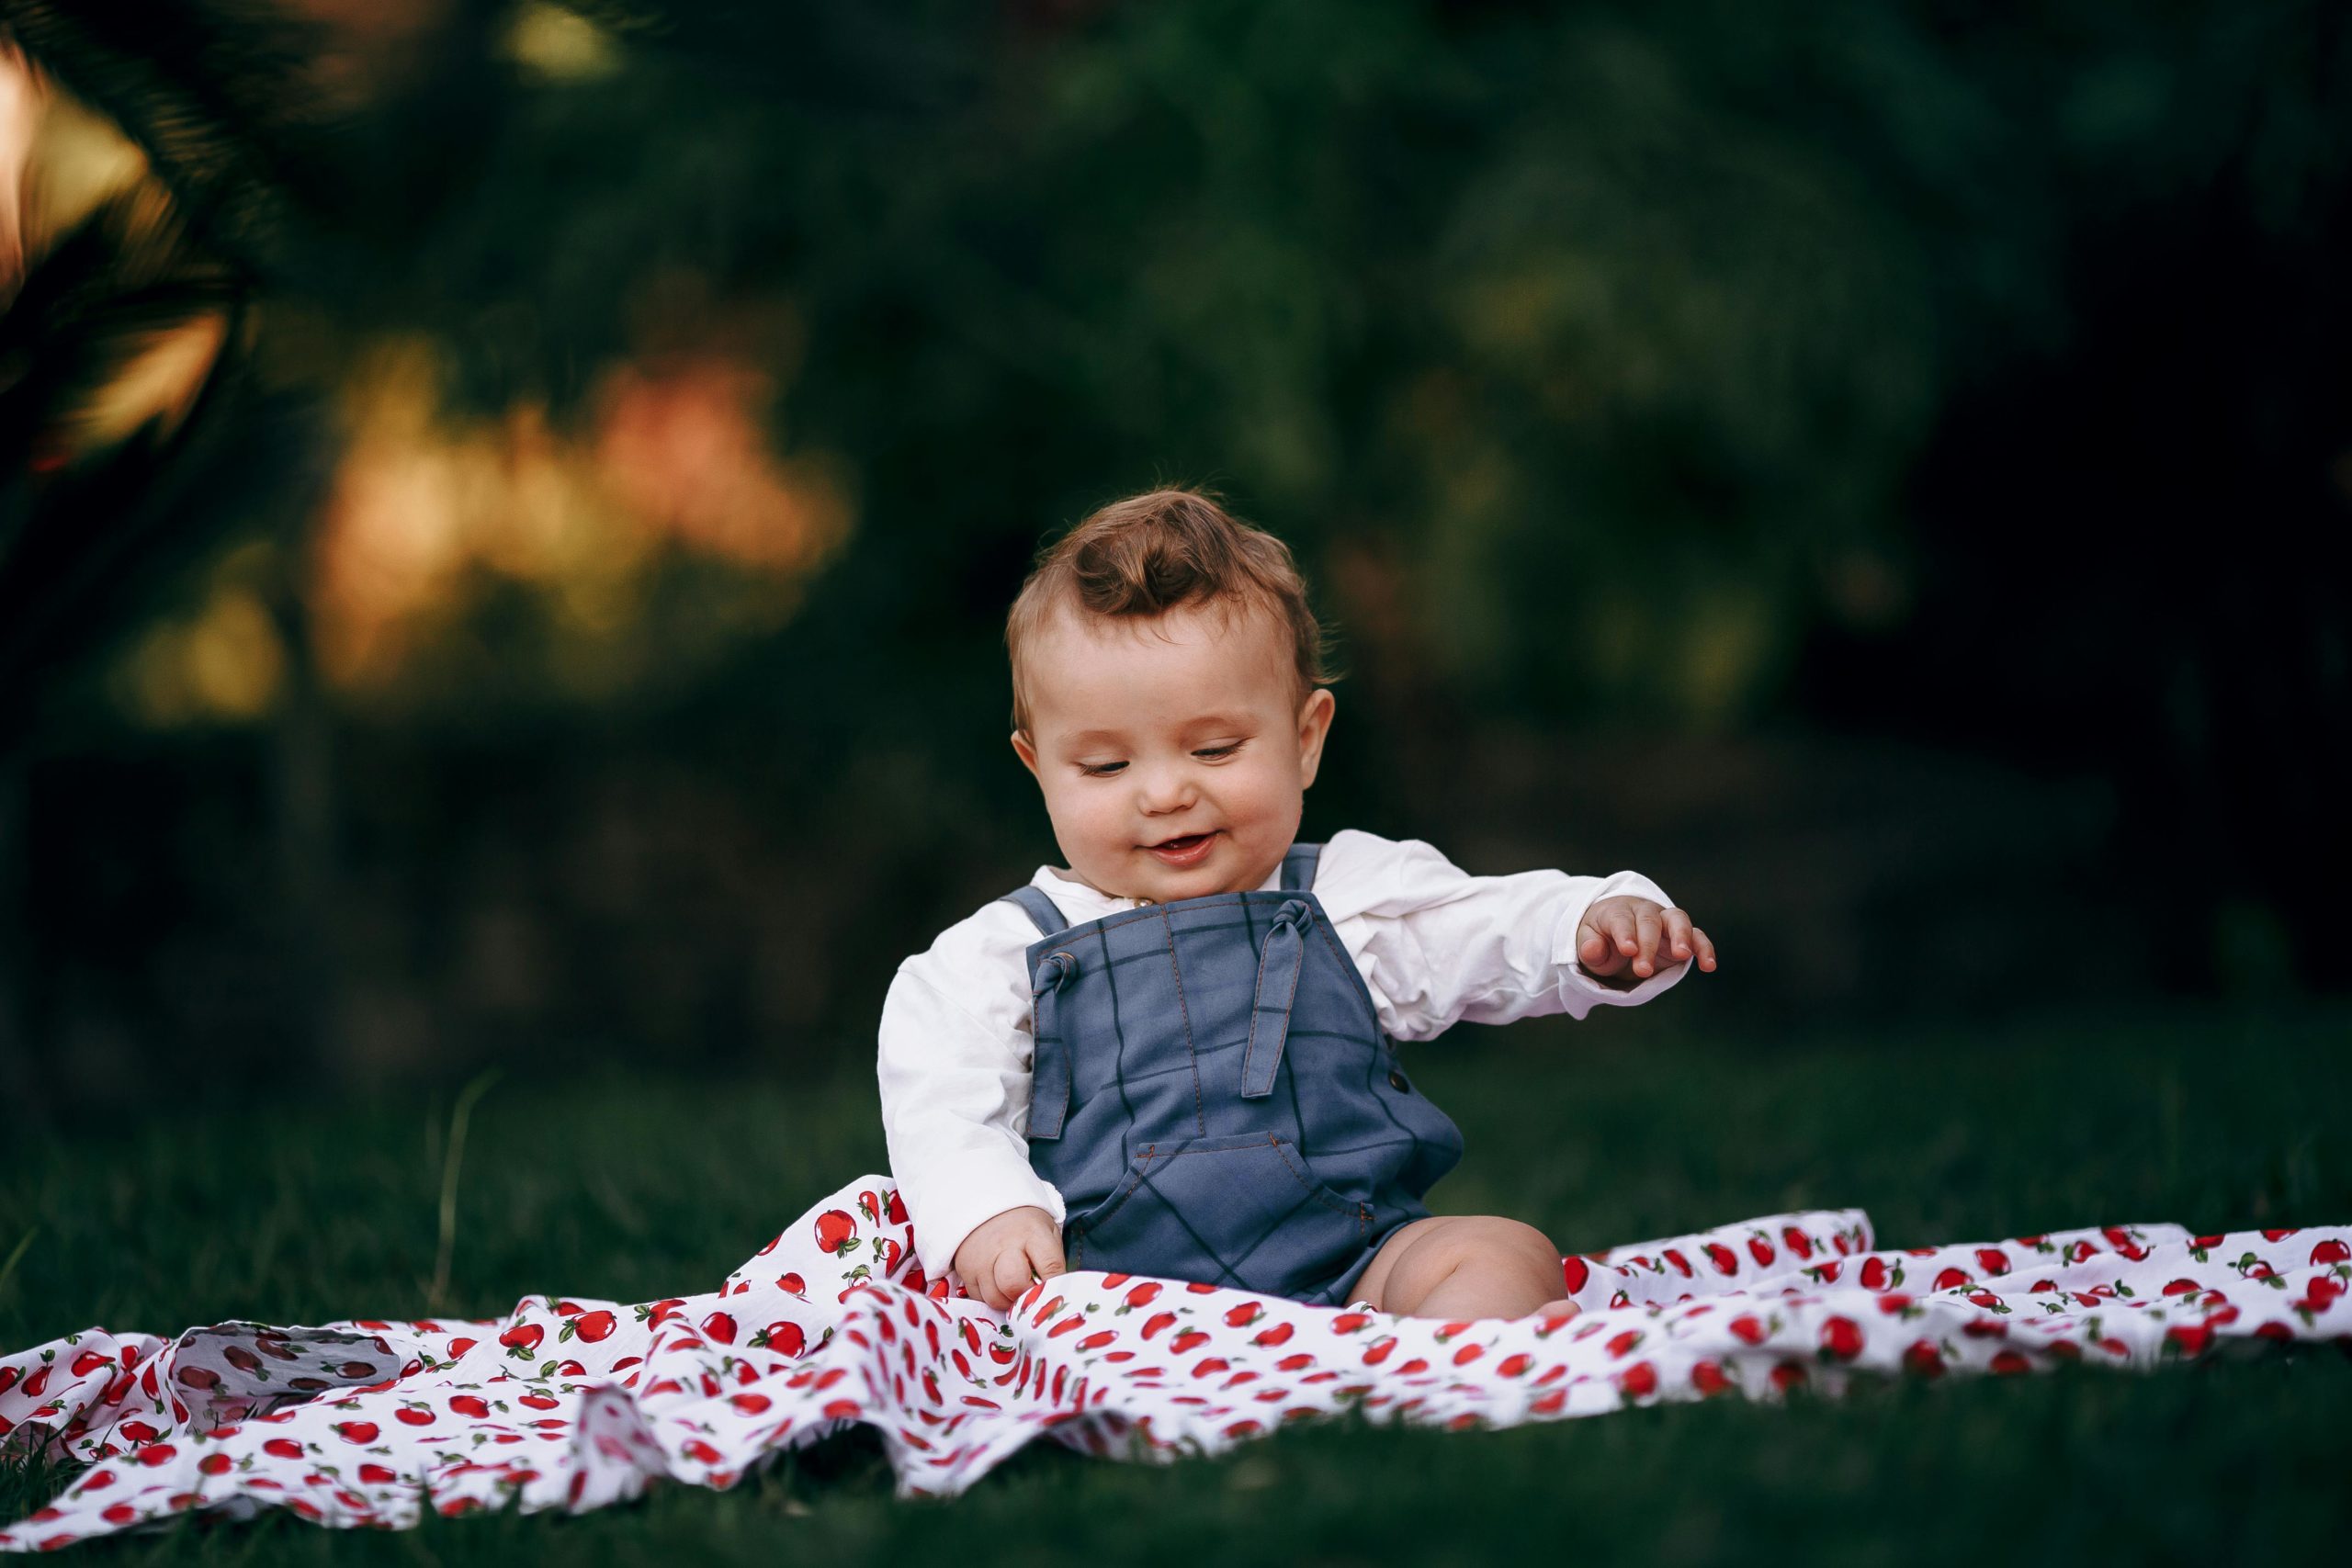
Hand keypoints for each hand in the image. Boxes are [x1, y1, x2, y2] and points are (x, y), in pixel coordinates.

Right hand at [952, 1205, 1065, 1311]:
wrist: (985, 1207)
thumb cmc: (1024, 1225)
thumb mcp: (1046, 1231)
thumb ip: (1053, 1260)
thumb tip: (1056, 1293)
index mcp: (1031, 1232)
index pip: (1050, 1266)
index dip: (1055, 1286)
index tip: (1055, 1292)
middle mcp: (1003, 1244)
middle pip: (1014, 1285)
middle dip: (1025, 1297)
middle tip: (1030, 1292)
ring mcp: (980, 1258)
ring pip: (995, 1298)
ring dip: (1008, 1301)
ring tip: (1015, 1290)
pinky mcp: (964, 1269)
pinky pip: (979, 1298)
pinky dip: (991, 1298)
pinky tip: (998, 1285)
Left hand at [1575, 896, 1716, 983]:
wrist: (1615, 932)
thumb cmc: (1600, 937)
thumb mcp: (1587, 942)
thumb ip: (1589, 947)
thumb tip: (1592, 950)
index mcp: (1617, 911)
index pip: (1621, 919)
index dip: (1625, 933)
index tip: (1627, 950)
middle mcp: (1644, 912)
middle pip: (1649, 922)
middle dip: (1648, 945)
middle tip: (1642, 971)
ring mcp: (1665, 922)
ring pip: (1677, 919)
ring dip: (1682, 936)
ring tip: (1682, 955)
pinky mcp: (1681, 936)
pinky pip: (1696, 936)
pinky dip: (1704, 948)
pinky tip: (1709, 965)